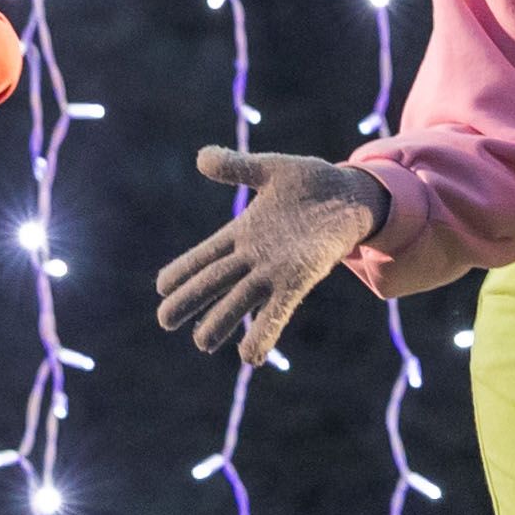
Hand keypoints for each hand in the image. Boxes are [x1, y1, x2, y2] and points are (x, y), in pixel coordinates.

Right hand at [152, 147, 388, 362]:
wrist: (353, 194)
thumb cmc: (311, 183)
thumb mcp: (270, 169)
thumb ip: (237, 168)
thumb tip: (202, 157)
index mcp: (244, 232)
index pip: (206, 254)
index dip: (183, 269)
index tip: (161, 286)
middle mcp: (255, 256)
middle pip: (215, 281)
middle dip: (190, 300)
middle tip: (165, 320)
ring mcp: (276, 271)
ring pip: (241, 300)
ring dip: (222, 321)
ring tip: (202, 344)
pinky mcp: (300, 279)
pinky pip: (278, 310)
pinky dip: (264, 332)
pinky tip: (251, 356)